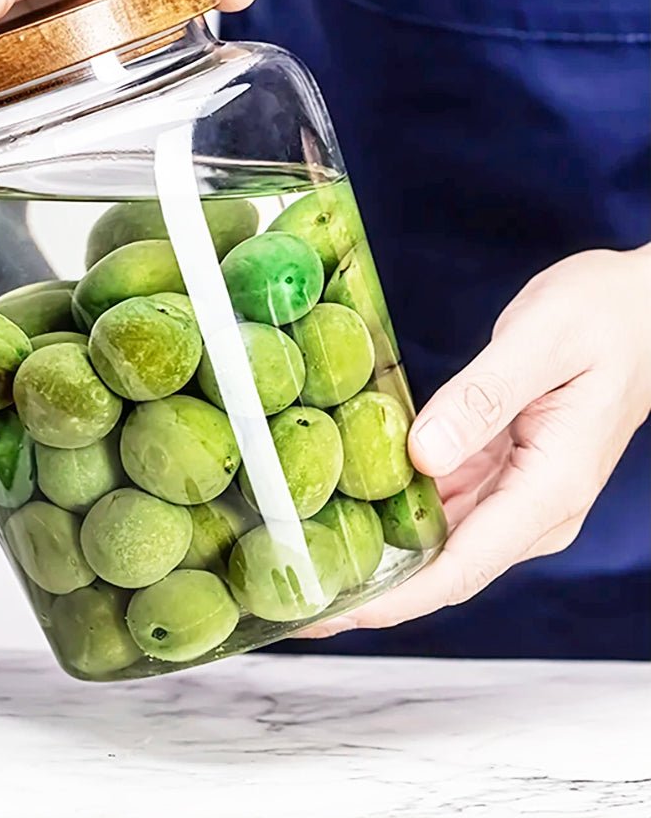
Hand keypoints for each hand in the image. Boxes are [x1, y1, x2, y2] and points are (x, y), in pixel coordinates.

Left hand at [303, 245, 650, 637]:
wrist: (639, 307)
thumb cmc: (604, 317)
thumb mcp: (541, 344)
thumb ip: (482, 399)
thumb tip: (422, 456)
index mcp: (550, 487)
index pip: (464, 567)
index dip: (398, 597)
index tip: (340, 612)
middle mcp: (535, 506)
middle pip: (445, 571)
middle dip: (375, 592)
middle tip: (302, 604)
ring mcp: (517, 492)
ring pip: (440, 545)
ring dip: (380, 561)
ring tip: (311, 568)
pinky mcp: (500, 471)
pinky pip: (442, 507)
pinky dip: (396, 517)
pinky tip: (349, 512)